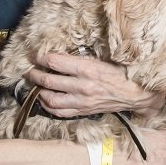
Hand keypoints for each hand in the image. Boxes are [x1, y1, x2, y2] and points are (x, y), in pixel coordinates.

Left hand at [25, 52, 165, 117]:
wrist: (137, 94)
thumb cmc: (122, 73)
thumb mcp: (104, 59)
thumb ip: (83, 57)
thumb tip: (62, 52)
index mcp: (88, 69)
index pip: (55, 62)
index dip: (41, 58)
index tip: (35, 55)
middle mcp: (83, 86)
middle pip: (48, 81)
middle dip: (34, 74)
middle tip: (28, 69)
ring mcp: (82, 102)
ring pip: (50, 99)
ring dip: (38, 91)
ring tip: (34, 84)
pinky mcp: (84, 111)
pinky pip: (59, 112)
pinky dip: (48, 106)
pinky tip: (44, 100)